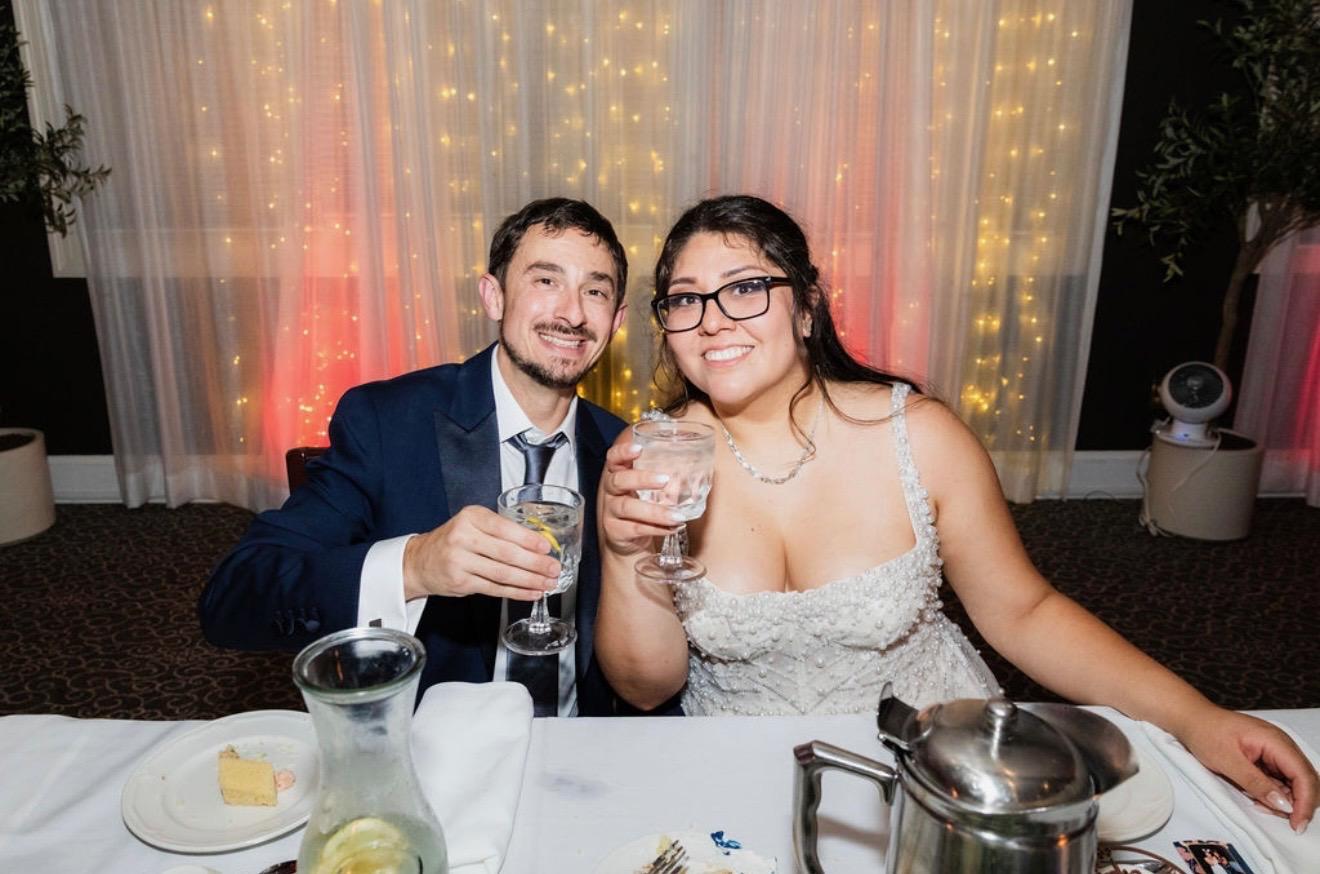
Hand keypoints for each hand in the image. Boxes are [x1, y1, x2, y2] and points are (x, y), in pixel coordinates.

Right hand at [402, 505, 559, 600]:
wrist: (421, 560)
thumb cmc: (454, 540)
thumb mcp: (473, 524)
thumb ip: (501, 530)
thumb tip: (538, 543)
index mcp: (471, 517)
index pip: (504, 528)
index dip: (528, 539)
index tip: (546, 547)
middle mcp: (463, 537)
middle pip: (506, 553)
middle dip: (535, 563)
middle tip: (553, 568)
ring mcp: (460, 561)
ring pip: (502, 573)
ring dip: (529, 580)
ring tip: (547, 583)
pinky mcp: (461, 582)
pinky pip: (495, 588)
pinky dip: (516, 591)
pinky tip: (531, 592)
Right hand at [600, 440, 682, 555]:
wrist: (629, 544)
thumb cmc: (642, 510)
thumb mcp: (648, 492)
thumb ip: (664, 480)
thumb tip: (699, 468)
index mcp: (618, 476)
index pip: (613, 459)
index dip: (623, 452)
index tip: (639, 448)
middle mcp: (611, 492)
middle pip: (619, 481)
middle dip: (641, 479)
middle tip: (665, 480)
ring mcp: (610, 513)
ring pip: (628, 508)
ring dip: (655, 511)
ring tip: (677, 516)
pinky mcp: (615, 532)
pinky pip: (635, 529)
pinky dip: (656, 529)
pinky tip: (672, 528)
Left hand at [1180, 707, 1317, 833]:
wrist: (1192, 718)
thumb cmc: (1206, 733)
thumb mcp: (1228, 761)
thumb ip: (1256, 783)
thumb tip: (1283, 804)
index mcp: (1276, 741)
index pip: (1304, 775)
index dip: (1306, 802)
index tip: (1297, 823)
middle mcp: (1281, 745)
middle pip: (1305, 780)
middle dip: (1298, 803)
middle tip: (1281, 819)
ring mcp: (1276, 751)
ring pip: (1294, 782)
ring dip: (1285, 800)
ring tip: (1261, 805)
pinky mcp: (1268, 757)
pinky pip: (1280, 779)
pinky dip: (1274, 793)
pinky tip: (1258, 798)